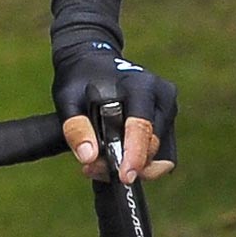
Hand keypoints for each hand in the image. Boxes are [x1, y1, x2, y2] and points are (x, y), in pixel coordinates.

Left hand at [52, 36, 177, 184]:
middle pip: (153, 145)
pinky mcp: (167, 120)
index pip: (142, 126)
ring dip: (132, 165)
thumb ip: (75, 126)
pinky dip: (139, 160)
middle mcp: (162, 96)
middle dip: (126, 163)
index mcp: (140, 85)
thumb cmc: (78, 77)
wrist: (92, 60)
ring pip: (160, 153)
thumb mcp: (67, 97)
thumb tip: (88, 158)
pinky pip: (161, 151)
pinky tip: (111, 159)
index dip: (135, 155)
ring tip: (96, 165)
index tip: (125, 177)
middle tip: (90, 168)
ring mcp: (168, 108)